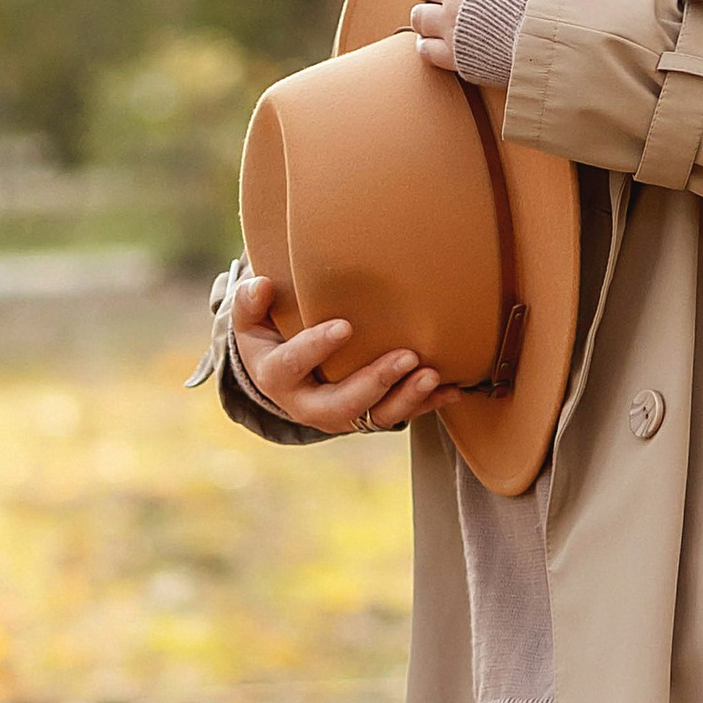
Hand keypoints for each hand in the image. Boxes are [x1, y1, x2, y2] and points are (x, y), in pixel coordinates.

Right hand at [231, 271, 459, 434]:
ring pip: (374, 418)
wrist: (282, 375)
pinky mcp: (366, 417)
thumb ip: (250, 303)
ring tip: (433, 375)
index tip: (344, 326)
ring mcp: (340, 415)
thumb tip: (261, 284)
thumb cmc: (269, 337)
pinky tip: (452, 389)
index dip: (316, 348)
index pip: (292, 366)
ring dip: (406, 399)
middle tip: (406, 357)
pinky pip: (398, 415)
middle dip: (374, 383)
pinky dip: (426, 404)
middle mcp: (308, 405)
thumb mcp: (251, 322)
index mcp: (276, 377)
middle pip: (340, 405)